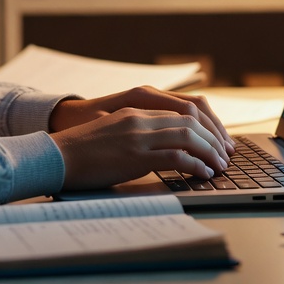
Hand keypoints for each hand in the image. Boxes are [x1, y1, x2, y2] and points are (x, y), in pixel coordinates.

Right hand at [47, 87, 234, 190]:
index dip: (206, 125)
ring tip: (219, 165)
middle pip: (190, 120)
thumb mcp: (114, 132)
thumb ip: (139, 132)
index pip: (183, 110)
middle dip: (214, 138)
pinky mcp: (135, 155)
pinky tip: (203, 174)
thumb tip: (166, 147)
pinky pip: (176, 156)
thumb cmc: (83, 150)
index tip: (218, 140)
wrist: (57, 156)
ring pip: (187, 136)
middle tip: (226, 154)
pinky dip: (195, 165)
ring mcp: (138, 135)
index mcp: (136, 110)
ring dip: (209, 151)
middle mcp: (140, 118)